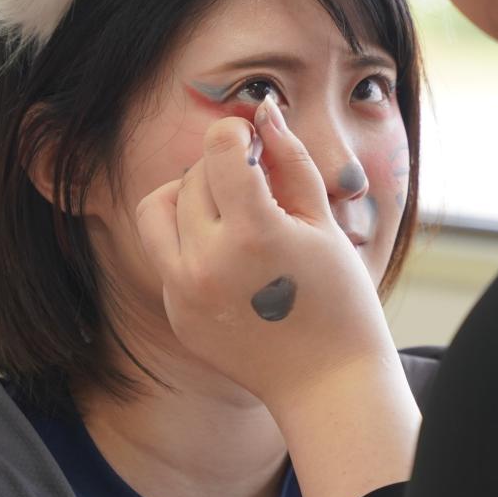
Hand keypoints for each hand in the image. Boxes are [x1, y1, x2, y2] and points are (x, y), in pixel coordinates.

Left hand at [135, 97, 396, 415]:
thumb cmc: (340, 301)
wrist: (327, 383)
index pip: (219, 148)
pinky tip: (233, 258)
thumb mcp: (323, 222)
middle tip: (258, 183)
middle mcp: (206, 262)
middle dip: (223, 167)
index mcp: (253, 234)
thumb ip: (291, 161)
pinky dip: (191, 240)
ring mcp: (183, 291)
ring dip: (188, 195)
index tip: (255, 142)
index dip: (238, 132)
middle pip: (192, 177)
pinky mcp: (174, 312)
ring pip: (157, 209)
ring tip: (229, 209)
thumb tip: (265, 112)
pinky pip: (165, 254)